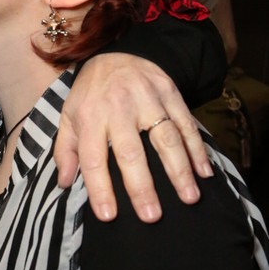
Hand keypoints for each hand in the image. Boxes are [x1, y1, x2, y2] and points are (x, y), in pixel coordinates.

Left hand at [54, 53, 213, 221]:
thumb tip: (63, 183)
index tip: (108, 216)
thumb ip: (65, 150)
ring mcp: (147, 99)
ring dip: (179, 170)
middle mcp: (118, 108)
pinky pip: (186, 123)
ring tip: (189, 198)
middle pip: (131, 152)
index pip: (94, 159)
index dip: (100, 189)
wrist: (116, 53)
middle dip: (142, 186)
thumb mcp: (68, 116)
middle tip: (151, 216)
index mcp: (90, 117)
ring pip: (165, 138)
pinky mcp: (170, 93)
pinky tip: (205, 172)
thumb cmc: (90, 95)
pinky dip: (197, 148)